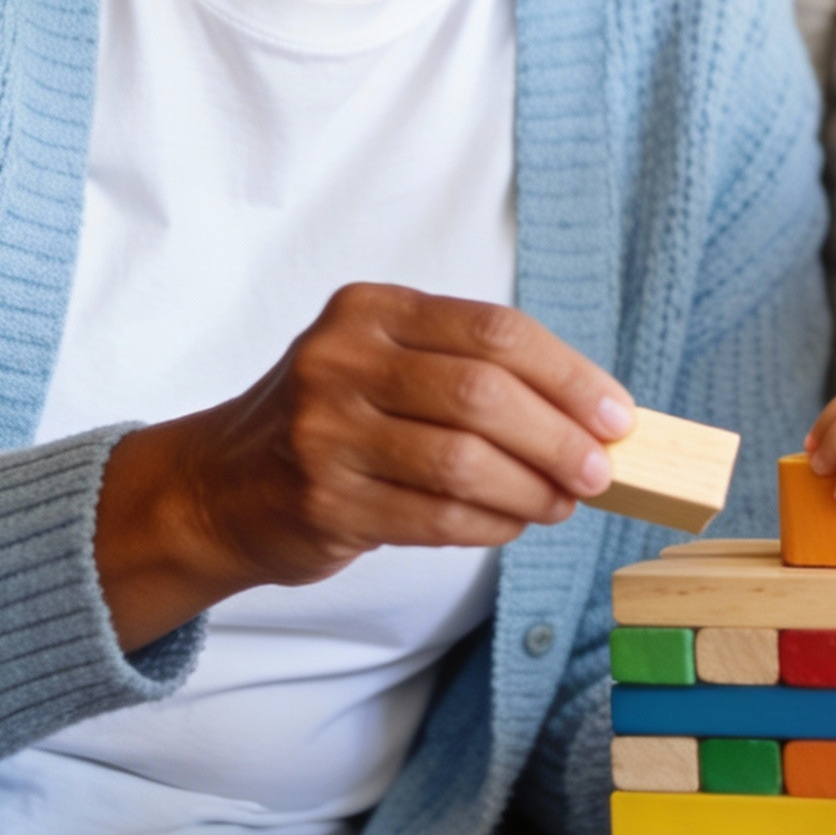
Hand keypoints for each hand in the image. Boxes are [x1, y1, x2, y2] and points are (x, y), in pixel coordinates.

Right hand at [96, 287, 634, 649]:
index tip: (617, 415)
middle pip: (484, 395)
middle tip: (601, 471)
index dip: (568, 376)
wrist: (219, 486)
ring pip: (464, 462)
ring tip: (561, 503)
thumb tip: (595, 418)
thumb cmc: (334, 422)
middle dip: (559, 437)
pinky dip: (491, 525)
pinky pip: (436, 517)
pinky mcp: (323, 499)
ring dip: (532, 489)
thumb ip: (476, 377)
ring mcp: (325, 430)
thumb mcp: (388, 367)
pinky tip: (512, 524)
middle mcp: (342, 359)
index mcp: (372, 309)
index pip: (494, 331)